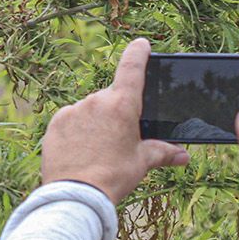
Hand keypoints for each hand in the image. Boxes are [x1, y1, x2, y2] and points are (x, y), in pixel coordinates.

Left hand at [40, 38, 188, 204]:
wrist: (76, 194)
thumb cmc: (113, 176)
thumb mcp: (142, 162)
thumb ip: (163, 153)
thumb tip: (182, 156)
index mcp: (122, 105)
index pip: (132, 67)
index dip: (138, 53)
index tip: (141, 44)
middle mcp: (96, 101)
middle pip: (110, 98)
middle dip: (115, 113)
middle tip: (118, 139)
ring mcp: (73, 110)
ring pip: (89, 111)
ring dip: (95, 123)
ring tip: (97, 151)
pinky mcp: (56, 123)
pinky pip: (70, 121)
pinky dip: (76, 131)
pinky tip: (80, 152)